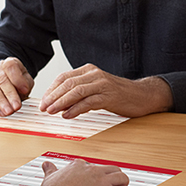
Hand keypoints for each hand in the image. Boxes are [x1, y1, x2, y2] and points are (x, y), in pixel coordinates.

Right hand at [0, 57, 34, 115]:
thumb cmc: (16, 79)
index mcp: (8, 62)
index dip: (18, 79)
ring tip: (9, 111)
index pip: (11, 67)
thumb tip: (24, 90)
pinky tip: (2, 112)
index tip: (25, 90)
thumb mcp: (25, 78)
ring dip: (1, 102)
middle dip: (10, 95)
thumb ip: (26, 83)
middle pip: (2, 80)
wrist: (2, 78)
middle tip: (17, 106)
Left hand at [39, 64, 171, 117]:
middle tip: (43, 108)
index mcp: (89, 70)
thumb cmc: (117, 94)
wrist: (142, 96)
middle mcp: (95, 74)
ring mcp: (103, 84)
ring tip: (51, 112)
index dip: (51, 90)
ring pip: (76, 91)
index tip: (43, 101)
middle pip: (68, 84)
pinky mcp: (110, 96)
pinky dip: (76, 109)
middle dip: (53, 97)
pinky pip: (89, 102)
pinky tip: (67, 115)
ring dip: (61, 102)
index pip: (64, 77)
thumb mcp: (95, 89)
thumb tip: (57, 103)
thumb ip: (78, 93)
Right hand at [41, 160, 133, 185]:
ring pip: (123, 178)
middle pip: (113, 170)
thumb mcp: (49, 179)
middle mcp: (93, 171)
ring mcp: (103, 182)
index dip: (97, 180)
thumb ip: (51, 171)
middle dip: (114, 181)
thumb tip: (46, 164)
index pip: (96, 168)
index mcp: (80, 166)